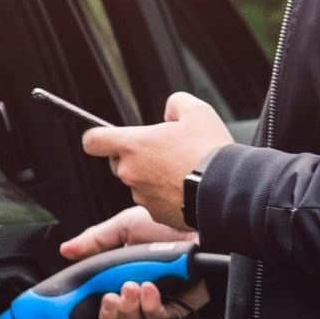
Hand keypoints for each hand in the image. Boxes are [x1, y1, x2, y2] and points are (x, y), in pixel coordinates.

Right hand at [56, 205, 207, 318]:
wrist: (201, 226)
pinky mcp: (178, 308)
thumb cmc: (168, 225)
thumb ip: (96, 241)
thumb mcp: (126, 227)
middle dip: (109, 317)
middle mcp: (139, 299)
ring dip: (129, 309)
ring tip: (130, 287)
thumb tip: (67, 250)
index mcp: (121, 282)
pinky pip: (159, 317)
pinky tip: (149, 289)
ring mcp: (158, 305)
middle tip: (109, 298)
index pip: (104, 313)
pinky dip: (151, 305)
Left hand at [81, 92, 230, 228]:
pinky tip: (187, 190)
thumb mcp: (197, 111)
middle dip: (136, 158)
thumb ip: (176, 104)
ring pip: (139, 184)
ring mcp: (142, 196)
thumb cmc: (209, 152)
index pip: (93, 141)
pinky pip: (155, 203)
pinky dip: (167, 197)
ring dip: (154, 178)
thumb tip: (171, 111)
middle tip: (164, 153)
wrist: (226, 190)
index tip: (107, 138)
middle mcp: (131, 172)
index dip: (98, 138)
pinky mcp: (157, 215)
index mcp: (134, 145)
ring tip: (183, 173)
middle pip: (119, 163)